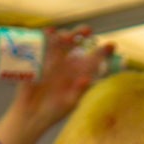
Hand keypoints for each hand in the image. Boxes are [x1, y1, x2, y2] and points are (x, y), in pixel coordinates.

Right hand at [2, 26, 113, 143]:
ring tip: (69, 36)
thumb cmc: (55, 110)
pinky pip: (42, 45)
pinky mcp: (38, 61)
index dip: (103, 52)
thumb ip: (79, 91)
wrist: (32, 113)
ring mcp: (52, 60)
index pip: (93, 59)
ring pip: (59, 42)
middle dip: (81, 34)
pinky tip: (50, 31)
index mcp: (79, 73)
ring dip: (64, 35)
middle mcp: (67, 63)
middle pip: (75, 43)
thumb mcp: (70, 102)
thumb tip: (86, 79)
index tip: (111, 45)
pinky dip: (45, 37)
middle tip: (87, 30)